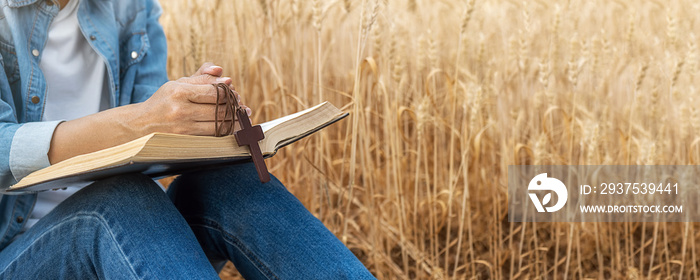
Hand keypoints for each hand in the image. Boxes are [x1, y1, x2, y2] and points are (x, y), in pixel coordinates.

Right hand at [130, 63, 251, 135]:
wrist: (142, 124)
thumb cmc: (164, 100)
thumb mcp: (178, 84)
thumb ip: (201, 76)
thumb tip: (221, 71)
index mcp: (179, 92)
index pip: (213, 91)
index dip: (228, 91)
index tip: (234, 91)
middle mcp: (181, 110)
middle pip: (218, 108)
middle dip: (234, 106)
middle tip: (242, 105)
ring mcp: (184, 127)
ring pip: (218, 124)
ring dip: (234, 121)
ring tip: (241, 116)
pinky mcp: (186, 140)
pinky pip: (213, 136)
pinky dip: (225, 131)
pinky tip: (231, 127)